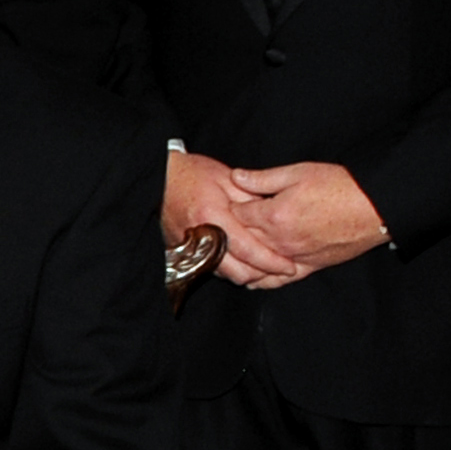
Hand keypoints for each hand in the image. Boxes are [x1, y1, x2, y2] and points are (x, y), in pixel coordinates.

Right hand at [162, 147, 292, 287]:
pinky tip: (243, 263)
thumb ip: (252, 200)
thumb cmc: (194, 174)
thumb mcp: (228, 178)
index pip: (247, 249)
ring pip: (224, 274)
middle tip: (282, 271)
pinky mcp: (183, 253)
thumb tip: (274, 220)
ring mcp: (189, 247)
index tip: (289, 267)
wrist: (161, 178)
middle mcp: (199, 236)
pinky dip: (230, 269)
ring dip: (247, 274)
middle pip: (236, 271)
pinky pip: (211, 269)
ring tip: (266, 268)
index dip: (271, 261)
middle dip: (263, 275)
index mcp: (212, 215)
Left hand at [217, 160, 390, 286]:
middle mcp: (280, 240)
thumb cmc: (341, 186)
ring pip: (255, 265)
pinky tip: (252, 278)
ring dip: (240, 260)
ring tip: (226, 254)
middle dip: (228, 235)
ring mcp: (294, 256)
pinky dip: (262, 280)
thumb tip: (236, 177)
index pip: (236, 215)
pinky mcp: (310, 267)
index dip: (226, 208)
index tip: (220, 204)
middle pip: (242, 242)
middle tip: (217, 230)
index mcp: (274, 215)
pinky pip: (279, 280)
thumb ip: (263, 179)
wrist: (376, 207)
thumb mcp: (299, 173)